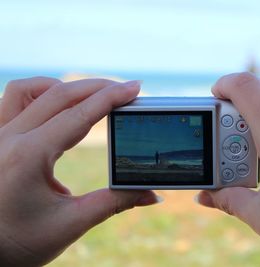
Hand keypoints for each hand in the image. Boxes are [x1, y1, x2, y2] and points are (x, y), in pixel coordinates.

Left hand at [0, 77, 159, 265]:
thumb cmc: (19, 243)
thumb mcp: (71, 223)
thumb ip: (115, 202)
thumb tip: (152, 195)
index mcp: (28, 156)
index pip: (78, 115)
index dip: (110, 98)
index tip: (134, 87)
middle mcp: (8, 138)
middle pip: (60, 95)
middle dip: (97, 88)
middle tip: (126, 90)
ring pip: (32, 90)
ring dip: (66, 88)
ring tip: (92, 98)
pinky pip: (14, 99)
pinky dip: (40, 94)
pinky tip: (58, 107)